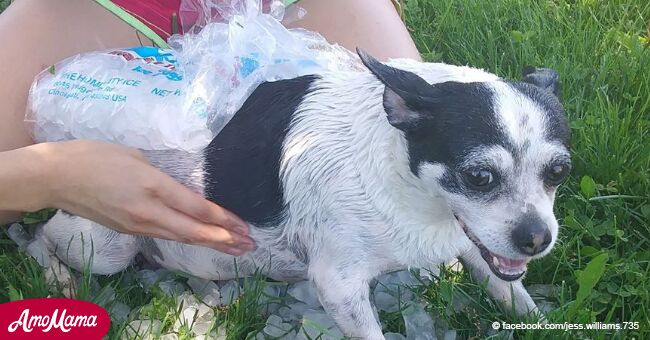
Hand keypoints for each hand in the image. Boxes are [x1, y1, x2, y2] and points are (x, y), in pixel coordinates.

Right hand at [37, 140, 254, 255]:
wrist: (56, 177)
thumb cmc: (95, 156)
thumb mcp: (136, 157)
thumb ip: (162, 177)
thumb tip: (182, 192)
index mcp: (152, 186)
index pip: (196, 209)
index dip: (223, 220)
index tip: (244, 226)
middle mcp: (147, 211)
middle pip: (193, 231)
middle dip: (224, 240)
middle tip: (250, 245)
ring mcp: (137, 224)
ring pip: (181, 237)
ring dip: (210, 243)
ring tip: (234, 248)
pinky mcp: (129, 229)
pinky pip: (166, 235)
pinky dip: (189, 239)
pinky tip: (202, 239)